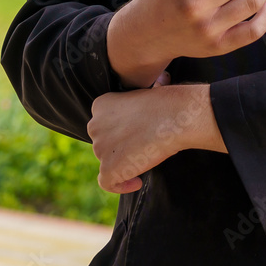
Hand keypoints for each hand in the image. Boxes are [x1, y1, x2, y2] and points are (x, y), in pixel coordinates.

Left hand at [87, 82, 226, 193]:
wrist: (171, 117)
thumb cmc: (167, 103)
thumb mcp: (149, 92)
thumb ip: (141, 101)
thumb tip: (162, 81)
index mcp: (100, 105)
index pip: (104, 126)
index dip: (119, 133)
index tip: (136, 136)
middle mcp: (94, 126)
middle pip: (103, 144)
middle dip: (120, 148)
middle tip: (144, 148)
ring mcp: (100, 148)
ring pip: (108, 162)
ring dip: (125, 164)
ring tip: (147, 159)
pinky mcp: (108, 168)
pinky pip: (108, 183)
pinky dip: (122, 184)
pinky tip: (137, 182)